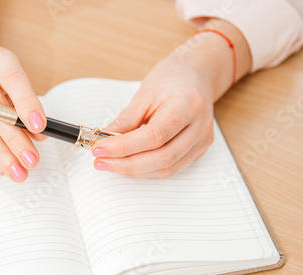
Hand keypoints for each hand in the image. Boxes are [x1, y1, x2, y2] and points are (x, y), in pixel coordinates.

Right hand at [0, 46, 46, 181]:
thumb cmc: (2, 84)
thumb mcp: (19, 87)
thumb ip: (29, 108)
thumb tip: (40, 135)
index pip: (12, 78)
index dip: (27, 102)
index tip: (40, 127)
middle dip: (16, 139)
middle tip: (31, 160)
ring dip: (1, 153)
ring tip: (18, 171)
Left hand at [91, 56, 213, 177]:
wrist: (194, 75)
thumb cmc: (170, 79)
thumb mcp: (144, 94)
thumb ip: (125, 120)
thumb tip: (104, 141)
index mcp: (188, 105)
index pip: (154, 136)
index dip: (124, 147)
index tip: (100, 148)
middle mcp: (200, 126)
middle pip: (162, 157)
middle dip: (126, 164)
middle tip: (101, 160)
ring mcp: (202, 141)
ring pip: (167, 168)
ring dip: (135, 170)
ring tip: (110, 163)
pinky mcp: (199, 150)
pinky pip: (172, 168)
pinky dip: (147, 170)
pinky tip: (129, 164)